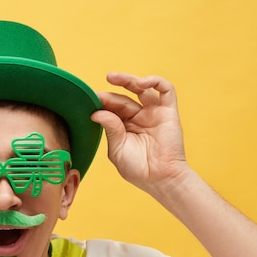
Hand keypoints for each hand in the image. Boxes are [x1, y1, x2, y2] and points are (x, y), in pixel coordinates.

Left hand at [91, 73, 188, 192]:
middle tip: (96, 91)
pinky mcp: (169, 111)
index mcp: (124, 127)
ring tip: (112, 78)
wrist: (161, 179)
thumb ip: (110, 129)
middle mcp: (139, 117)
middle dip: (109, 93)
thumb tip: (96, 112)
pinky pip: (166, 89)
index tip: (87, 100)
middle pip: (123, 98)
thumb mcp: (117, 149)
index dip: (101, 103)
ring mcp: (154, 113)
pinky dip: (154, 81)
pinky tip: (140, 83)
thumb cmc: (138, 169)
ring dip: (128, 80)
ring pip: (142, 88)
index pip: (111, 109)